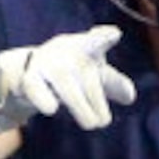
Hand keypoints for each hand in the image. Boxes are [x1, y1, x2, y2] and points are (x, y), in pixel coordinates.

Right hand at [0, 24, 136, 144]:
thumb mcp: (96, 75)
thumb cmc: (73, 72)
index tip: (114, 34)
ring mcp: (46, 62)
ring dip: (81, 107)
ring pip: (66, 85)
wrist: (30, 71)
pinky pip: (35, 88)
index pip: (96, 41)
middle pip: (87, 75)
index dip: (103, 37)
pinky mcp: (29, 77)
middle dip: (97, 100)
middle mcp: (66, 50)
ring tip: (92, 124)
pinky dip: (45, 100)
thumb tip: (130, 96)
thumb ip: (115, 84)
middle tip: (103, 122)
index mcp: (86, 47)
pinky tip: (52, 109)